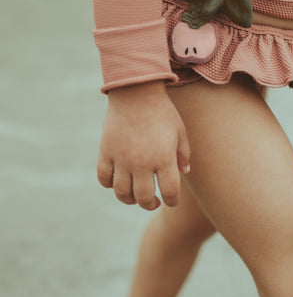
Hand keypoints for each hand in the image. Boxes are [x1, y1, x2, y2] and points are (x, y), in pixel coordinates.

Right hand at [96, 81, 190, 210]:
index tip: (171, 200)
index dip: (172, 201)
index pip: (170, 192)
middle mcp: (141, 163)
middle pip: (144, 198)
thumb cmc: (162, 111)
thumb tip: (185, 173)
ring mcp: (121, 159)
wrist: (136, 92)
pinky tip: (118, 181)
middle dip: (151, 204)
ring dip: (130, 199)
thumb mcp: (179, 131)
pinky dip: (110, 184)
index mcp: (163, 158)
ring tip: (136, 196)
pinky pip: (104, 178)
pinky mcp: (105, 152)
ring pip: (122, 193)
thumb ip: (183, 154)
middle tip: (154, 201)